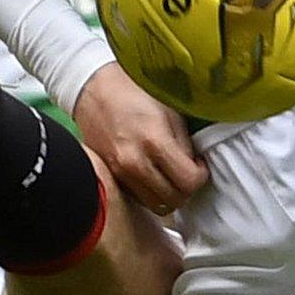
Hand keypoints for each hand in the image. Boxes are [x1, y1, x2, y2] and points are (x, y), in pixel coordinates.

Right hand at [71, 63, 206, 214]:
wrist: (93, 89)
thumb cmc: (134, 91)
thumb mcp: (170, 110)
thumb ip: (184, 143)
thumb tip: (192, 165)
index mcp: (153, 142)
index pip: (188, 182)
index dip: (200, 176)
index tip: (199, 165)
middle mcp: (134, 163)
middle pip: (173, 201)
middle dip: (186, 188)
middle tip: (188, 171)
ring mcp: (119, 173)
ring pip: (155, 206)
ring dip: (168, 194)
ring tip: (170, 173)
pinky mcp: (110, 176)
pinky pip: (138, 198)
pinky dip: (150, 192)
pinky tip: (152, 172)